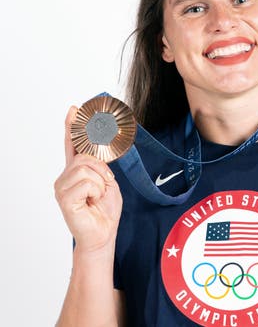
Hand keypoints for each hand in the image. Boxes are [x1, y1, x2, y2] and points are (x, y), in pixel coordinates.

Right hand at [54, 106, 122, 252]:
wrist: (103, 234)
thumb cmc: (104, 210)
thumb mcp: (107, 182)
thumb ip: (100, 165)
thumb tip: (95, 148)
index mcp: (76, 171)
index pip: (73, 144)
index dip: (73, 126)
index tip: (74, 109)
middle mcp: (65, 176)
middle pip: (87, 156)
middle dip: (103, 170)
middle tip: (105, 187)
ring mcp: (62, 187)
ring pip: (88, 168)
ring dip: (101, 183)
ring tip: (97, 197)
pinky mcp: (64, 198)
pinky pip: (87, 182)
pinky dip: (97, 191)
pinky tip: (92, 202)